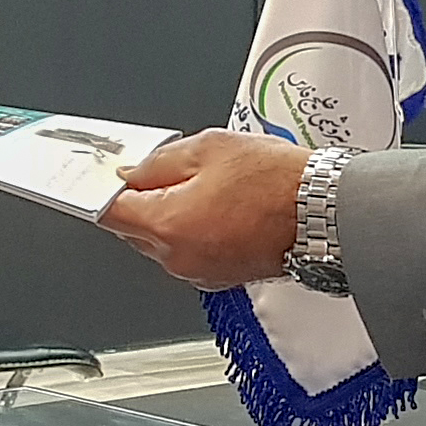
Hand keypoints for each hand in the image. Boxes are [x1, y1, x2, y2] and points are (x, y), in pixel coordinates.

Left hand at [100, 129, 307, 287]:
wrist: (324, 212)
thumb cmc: (276, 181)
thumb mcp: (207, 148)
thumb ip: (158, 162)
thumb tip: (131, 173)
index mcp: (167, 225)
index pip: (109, 211)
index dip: (102, 189)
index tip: (102, 177)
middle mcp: (177, 258)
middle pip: (134, 227)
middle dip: (142, 198)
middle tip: (168, 168)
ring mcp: (198, 272)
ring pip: (162, 239)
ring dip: (170, 214)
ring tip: (206, 184)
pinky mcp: (218, 276)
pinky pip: (188, 251)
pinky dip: (193, 230)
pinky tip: (219, 206)